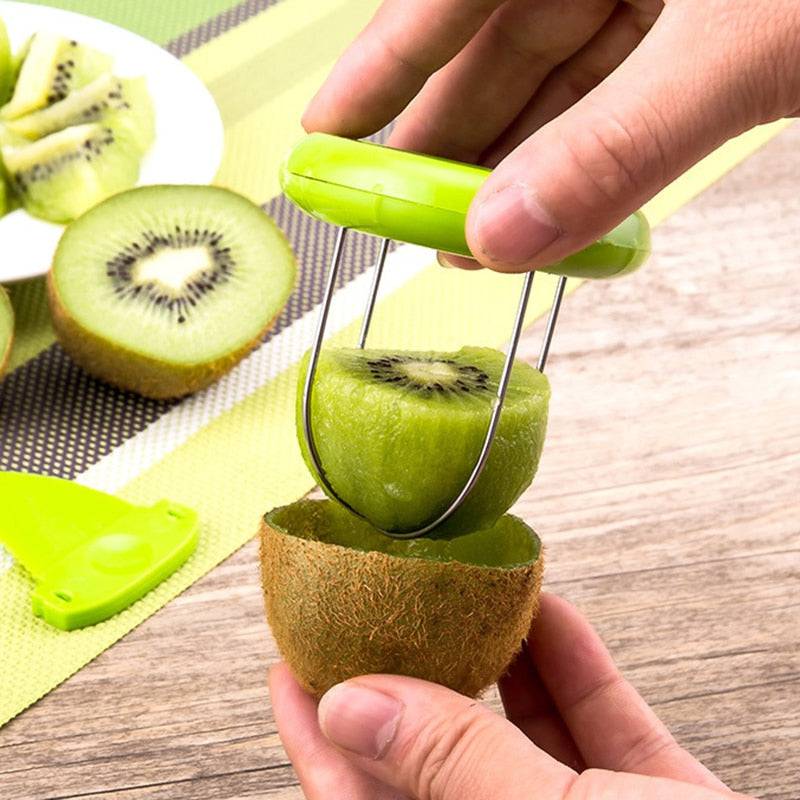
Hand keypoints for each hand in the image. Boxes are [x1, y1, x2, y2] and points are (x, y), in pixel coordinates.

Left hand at [270, 593, 750, 798]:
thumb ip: (453, 769)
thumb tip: (348, 707)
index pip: (357, 795)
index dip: (314, 725)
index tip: (290, 657)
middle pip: (436, 749)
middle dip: (411, 668)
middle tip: (382, 599)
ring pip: (518, 729)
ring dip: (498, 653)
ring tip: (467, 590)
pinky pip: (596, 725)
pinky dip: (573, 665)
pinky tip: (551, 612)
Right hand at [302, 0, 799, 271]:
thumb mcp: (744, 40)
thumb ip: (617, 144)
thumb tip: (503, 238)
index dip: (380, 69)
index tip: (325, 135)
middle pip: (498, 50)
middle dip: (445, 141)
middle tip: (395, 216)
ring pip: (561, 85)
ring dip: (515, 166)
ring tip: (463, 235)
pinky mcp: (715, 27)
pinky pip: (626, 99)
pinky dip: (590, 158)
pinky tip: (550, 208)